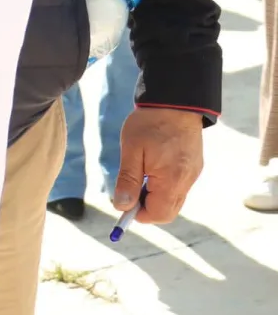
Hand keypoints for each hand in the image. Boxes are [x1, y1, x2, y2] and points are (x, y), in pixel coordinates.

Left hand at [113, 107, 204, 223]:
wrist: (175, 100)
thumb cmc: (150, 123)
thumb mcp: (132, 151)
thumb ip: (128, 181)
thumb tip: (121, 206)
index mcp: (172, 180)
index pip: (158, 214)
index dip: (139, 214)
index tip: (124, 204)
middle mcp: (187, 181)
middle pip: (168, 210)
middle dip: (147, 207)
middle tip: (130, 190)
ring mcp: (193, 174)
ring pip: (174, 199)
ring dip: (155, 195)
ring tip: (140, 173)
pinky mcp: (194, 166)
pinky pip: (179, 186)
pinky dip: (164, 185)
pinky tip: (152, 167)